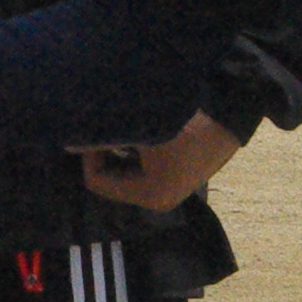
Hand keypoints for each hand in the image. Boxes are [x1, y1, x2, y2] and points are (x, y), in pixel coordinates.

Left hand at [77, 110, 243, 210]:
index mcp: (151, 196)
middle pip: (112, 174)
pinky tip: (145, 119)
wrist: (235, 103)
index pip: (97, 180)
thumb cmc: (187, 119)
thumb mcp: (139, 126)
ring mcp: (175, 184)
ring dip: (122, 142)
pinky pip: (145, 159)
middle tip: (109, 118)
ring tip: (129, 116)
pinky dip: (139, 141)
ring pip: (128, 164)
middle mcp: (162, 198)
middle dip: (106, 147)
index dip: (89, 151)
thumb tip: (67, 142)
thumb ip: (100, 135)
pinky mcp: (182, 168)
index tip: (96, 124)